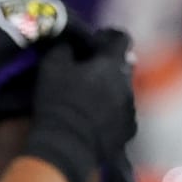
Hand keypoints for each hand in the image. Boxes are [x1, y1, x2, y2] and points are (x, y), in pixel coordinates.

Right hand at [31, 27, 135, 163]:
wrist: (68, 145)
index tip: (96, 40)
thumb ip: (63, 49)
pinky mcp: (128, 132)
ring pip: (123, 94)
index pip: (120, 39)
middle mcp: (127, 84)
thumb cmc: (59, 101)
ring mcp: (130, 110)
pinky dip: (111, 117)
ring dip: (110, 93)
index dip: (108, 36)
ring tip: (89, 103)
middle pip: (123, 68)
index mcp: (111, 64)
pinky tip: (94, 124)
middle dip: (108, 68)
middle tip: (88, 74)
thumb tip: (69, 44)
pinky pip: (122, 118)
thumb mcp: (51, 67)